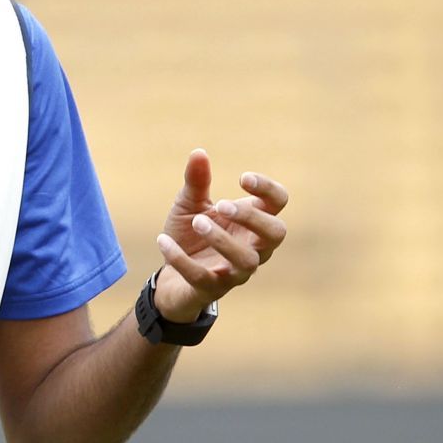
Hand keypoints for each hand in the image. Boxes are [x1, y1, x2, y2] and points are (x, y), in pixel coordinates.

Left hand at [152, 149, 288, 322]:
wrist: (171, 276)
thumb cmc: (190, 236)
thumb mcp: (189, 205)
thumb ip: (196, 182)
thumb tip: (198, 153)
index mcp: (253, 222)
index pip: (279, 202)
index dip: (268, 189)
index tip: (242, 178)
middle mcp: (253, 248)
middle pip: (276, 233)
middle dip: (253, 217)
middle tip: (222, 204)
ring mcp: (236, 271)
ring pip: (246, 260)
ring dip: (222, 239)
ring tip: (197, 222)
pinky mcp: (212, 289)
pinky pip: (202, 277)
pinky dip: (181, 259)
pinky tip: (163, 241)